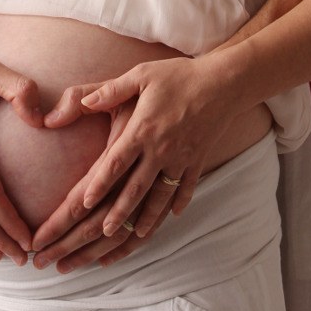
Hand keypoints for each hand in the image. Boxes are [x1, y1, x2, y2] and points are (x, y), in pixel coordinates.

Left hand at [37, 56, 241, 251]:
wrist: (225, 82)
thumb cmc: (179, 76)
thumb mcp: (141, 75)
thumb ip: (111, 90)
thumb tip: (84, 101)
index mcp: (143, 129)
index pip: (116, 162)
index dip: (100, 183)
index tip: (85, 202)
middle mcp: (161, 149)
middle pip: (137, 187)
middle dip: (120, 212)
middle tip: (104, 232)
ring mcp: (182, 157)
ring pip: (162, 195)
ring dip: (149, 216)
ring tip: (136, 234)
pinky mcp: (198, 159)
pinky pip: (187, 186)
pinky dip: (180, 202)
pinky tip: (173, 216)